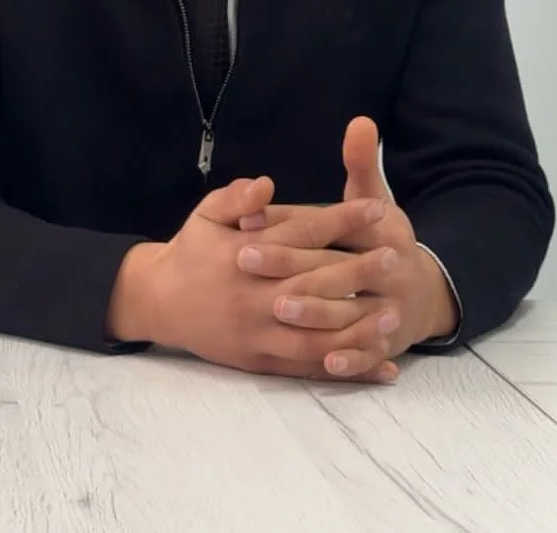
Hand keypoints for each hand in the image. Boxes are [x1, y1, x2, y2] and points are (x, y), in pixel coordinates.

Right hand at [106, 176, 398, 382]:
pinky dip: (346, 369)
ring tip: (393, 316)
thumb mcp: (205, 213)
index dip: (342, 220)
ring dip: (357, 327)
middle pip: (316, 282)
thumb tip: (266, 185)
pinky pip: (309, 368)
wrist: (158, 302)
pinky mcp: (261, 360)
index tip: (378, 210)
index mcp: (246, 253)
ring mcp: (259, 332)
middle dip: (359, 271)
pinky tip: (381, 367)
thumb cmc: (191, 251)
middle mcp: (255, 295)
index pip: (303, 233)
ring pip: (315, 333)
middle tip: (397, 259)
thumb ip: (235, 197)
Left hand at [237, 118, 459, 374]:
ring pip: (352, 314)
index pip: (331, 227)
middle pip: (337, 270)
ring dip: (317, 314)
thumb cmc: (384, 241)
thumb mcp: (376, 199)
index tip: (247, 225)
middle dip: (291, 267)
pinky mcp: (389, 342)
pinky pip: (370, 353)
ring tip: (278, 310)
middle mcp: (389, 270)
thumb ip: (362, 164)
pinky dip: (352, 359)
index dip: (290, 225)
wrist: (422, 292)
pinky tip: (326, 363)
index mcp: (381, 231)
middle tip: (246, 262)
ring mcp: (390, 310)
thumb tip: (359, 122)